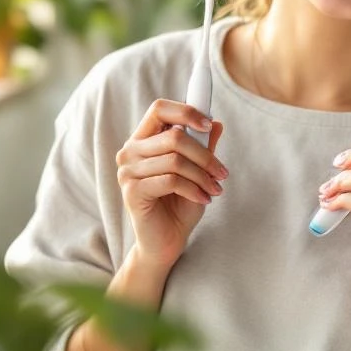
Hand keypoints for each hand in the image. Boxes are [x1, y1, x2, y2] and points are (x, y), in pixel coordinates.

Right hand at [115, 99, 226, 270]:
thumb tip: (216, 123)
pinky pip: (171, 181)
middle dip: (204, 154)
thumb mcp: (197, 171)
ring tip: (215, 189)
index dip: (186, 111)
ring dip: (202, 175)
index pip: (159, 109)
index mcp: (143, 139)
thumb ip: (202, 146)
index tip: (208, 124)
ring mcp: (128, 171)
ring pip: (175, 160)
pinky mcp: (132, 191)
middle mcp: (130, 151)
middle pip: (173, 136)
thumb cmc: (179, 203)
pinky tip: (204, 199)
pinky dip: (194, 189)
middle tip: (222, 171)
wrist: (167, 242)